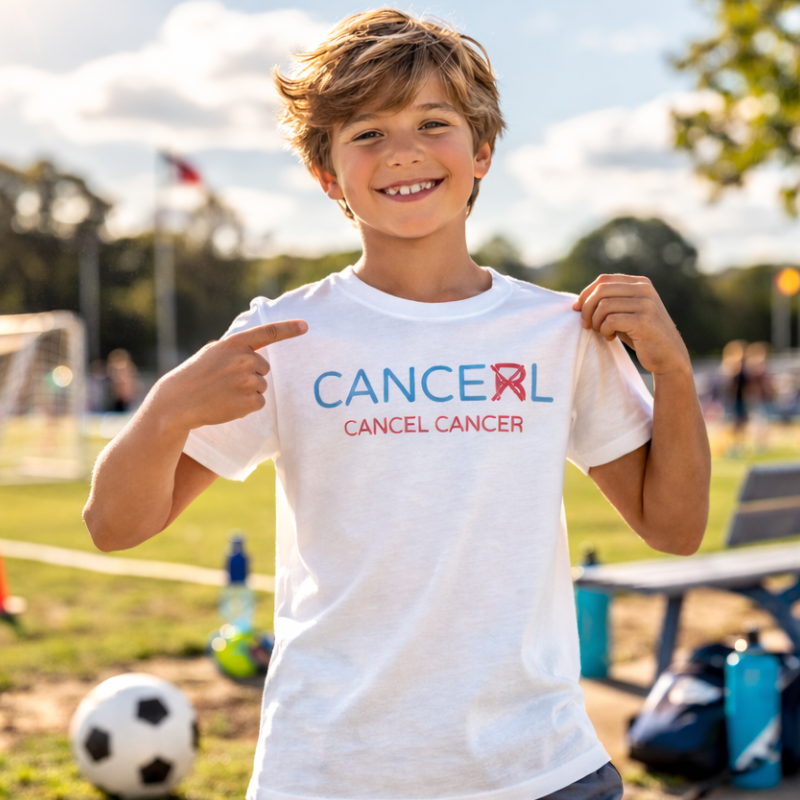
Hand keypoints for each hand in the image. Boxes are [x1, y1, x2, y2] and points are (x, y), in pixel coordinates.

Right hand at [151, 320, 307, 431]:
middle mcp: (245, 359)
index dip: (288, 329)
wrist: (179, 401)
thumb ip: (236, 349)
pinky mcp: (250, 401)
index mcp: (235, 344)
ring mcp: (248, 380)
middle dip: (250, 375)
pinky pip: (259, 402)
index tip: (305, 326)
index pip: (268, 333)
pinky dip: (247, 405)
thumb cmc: (196, 375)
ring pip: (262, 386)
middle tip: (226, 381)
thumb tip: (256, 353)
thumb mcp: (214, 352)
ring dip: (248, 391)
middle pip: (264, 368)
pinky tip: (228, 404)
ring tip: (225, 393)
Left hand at [572, 274, 689, 375]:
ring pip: (604, 306)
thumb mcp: (625, 313)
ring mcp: (646, 304)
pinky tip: (611, 337)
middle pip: (601, 290)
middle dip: (587, 309)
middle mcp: (644, 289)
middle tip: (587, 325)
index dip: (586, 294)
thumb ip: (609, 302)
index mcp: (640, 283)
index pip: (603, 280)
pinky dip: (604, 331)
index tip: (577, 309)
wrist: (668, 356)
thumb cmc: (641, 335)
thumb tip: (578, 302)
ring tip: (603, 332)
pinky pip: (611, 321)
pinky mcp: (644, 321)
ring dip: (596, 322)